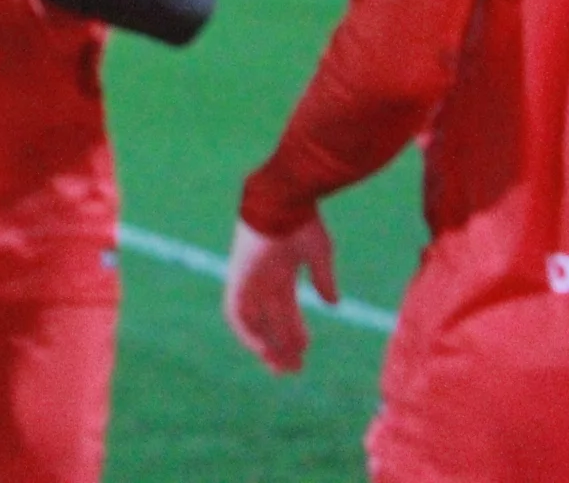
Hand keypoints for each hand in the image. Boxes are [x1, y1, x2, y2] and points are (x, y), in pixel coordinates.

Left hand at [223, 214, 337, 374]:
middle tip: (292, 370)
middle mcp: (263, 279)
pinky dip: (246, 331)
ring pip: (253, 321)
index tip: (304, 353)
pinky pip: (235, 310)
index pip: (285, 311)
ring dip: (264, 344)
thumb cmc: (302, 221)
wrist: (284, 199)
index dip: (294, 333)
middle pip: (269, 320)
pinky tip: (261, 348)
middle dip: (281, 346)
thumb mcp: (319, 255)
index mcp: (281, 272)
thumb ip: (323, 279)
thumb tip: (332, 304)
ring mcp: (249, 278)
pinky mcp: (239, 276)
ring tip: (280, 365)